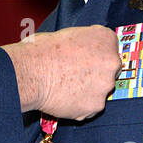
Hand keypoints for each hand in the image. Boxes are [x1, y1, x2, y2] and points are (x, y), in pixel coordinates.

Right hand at [4, 25, 120, 120]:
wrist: (30, 72)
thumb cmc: (42, 50)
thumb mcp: (69, 34)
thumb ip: (85, 44)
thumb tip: (85, 53)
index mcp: (105, 38)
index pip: (109, 48)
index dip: (95, 56)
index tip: (84, 60)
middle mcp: (112, 61)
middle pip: (109, 71)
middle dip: (95, 75)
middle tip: (73, 76)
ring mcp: (105, 85)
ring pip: (99, 91)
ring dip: (87, 91)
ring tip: (64, 87)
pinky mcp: (96, 105)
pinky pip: (90, 108)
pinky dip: (79, 106)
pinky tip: (63, 98)